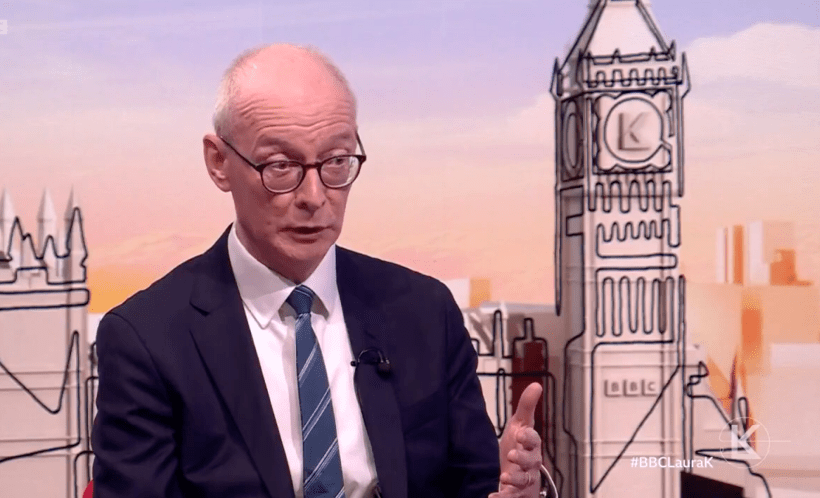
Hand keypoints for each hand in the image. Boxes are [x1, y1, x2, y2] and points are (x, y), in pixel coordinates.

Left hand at [490, 382, 543, 497]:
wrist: (516, 471)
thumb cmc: (519, 445)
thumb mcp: (520, 425)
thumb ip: (526, 406)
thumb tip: (536, 384)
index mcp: (531, 445)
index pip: (533, 440)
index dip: (529, 437)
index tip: (521, 434)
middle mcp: (531, 463)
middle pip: (531, 461)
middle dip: (523, 458)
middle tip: (513, 455)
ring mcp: (525, 479)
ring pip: (524, 480)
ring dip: (515, 479)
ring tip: (504, 477)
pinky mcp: (516, 493)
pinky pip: (512, 496)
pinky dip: (504, 497)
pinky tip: (494, 497)